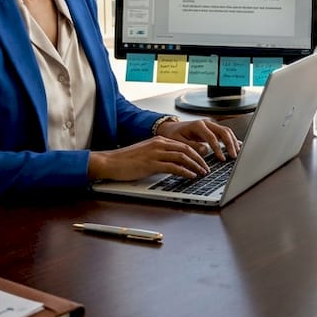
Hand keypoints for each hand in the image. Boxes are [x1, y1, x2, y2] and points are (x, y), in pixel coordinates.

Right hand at [88, 137, 209, 180]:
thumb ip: (160, 155)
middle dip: (200, 159)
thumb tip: (174, 163)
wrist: (110, 162)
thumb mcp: (147, 153)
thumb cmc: (126, 160)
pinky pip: (173, 167)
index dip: (196, 153)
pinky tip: (191, 176)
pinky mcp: (151, 164)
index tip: (203, 161)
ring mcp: (155, 153)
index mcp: (159, 140)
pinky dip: (185, 171)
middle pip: (186, 149)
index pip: (183, 144)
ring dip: (195, 166)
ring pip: (182, 157)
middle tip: (207, 168)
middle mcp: (159, 144)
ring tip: (202, 173)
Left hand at [157, 119, 240, 160]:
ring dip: (233, 142)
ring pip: (226, 131)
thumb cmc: (173, 135)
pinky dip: (231, 139)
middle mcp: (206, 123)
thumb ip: (191, 146)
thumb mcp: (178, 142)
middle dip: (230, 144)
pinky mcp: (212, 129)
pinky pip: (225, 133)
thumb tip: (205, 150)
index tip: (221, 158)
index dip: (218, 148)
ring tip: (236, 153)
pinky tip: (236, 146)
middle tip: (233, 156)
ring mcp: (210, 125)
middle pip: (223, 131)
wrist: (170, 128)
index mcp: (197, 125)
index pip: (212, 137)